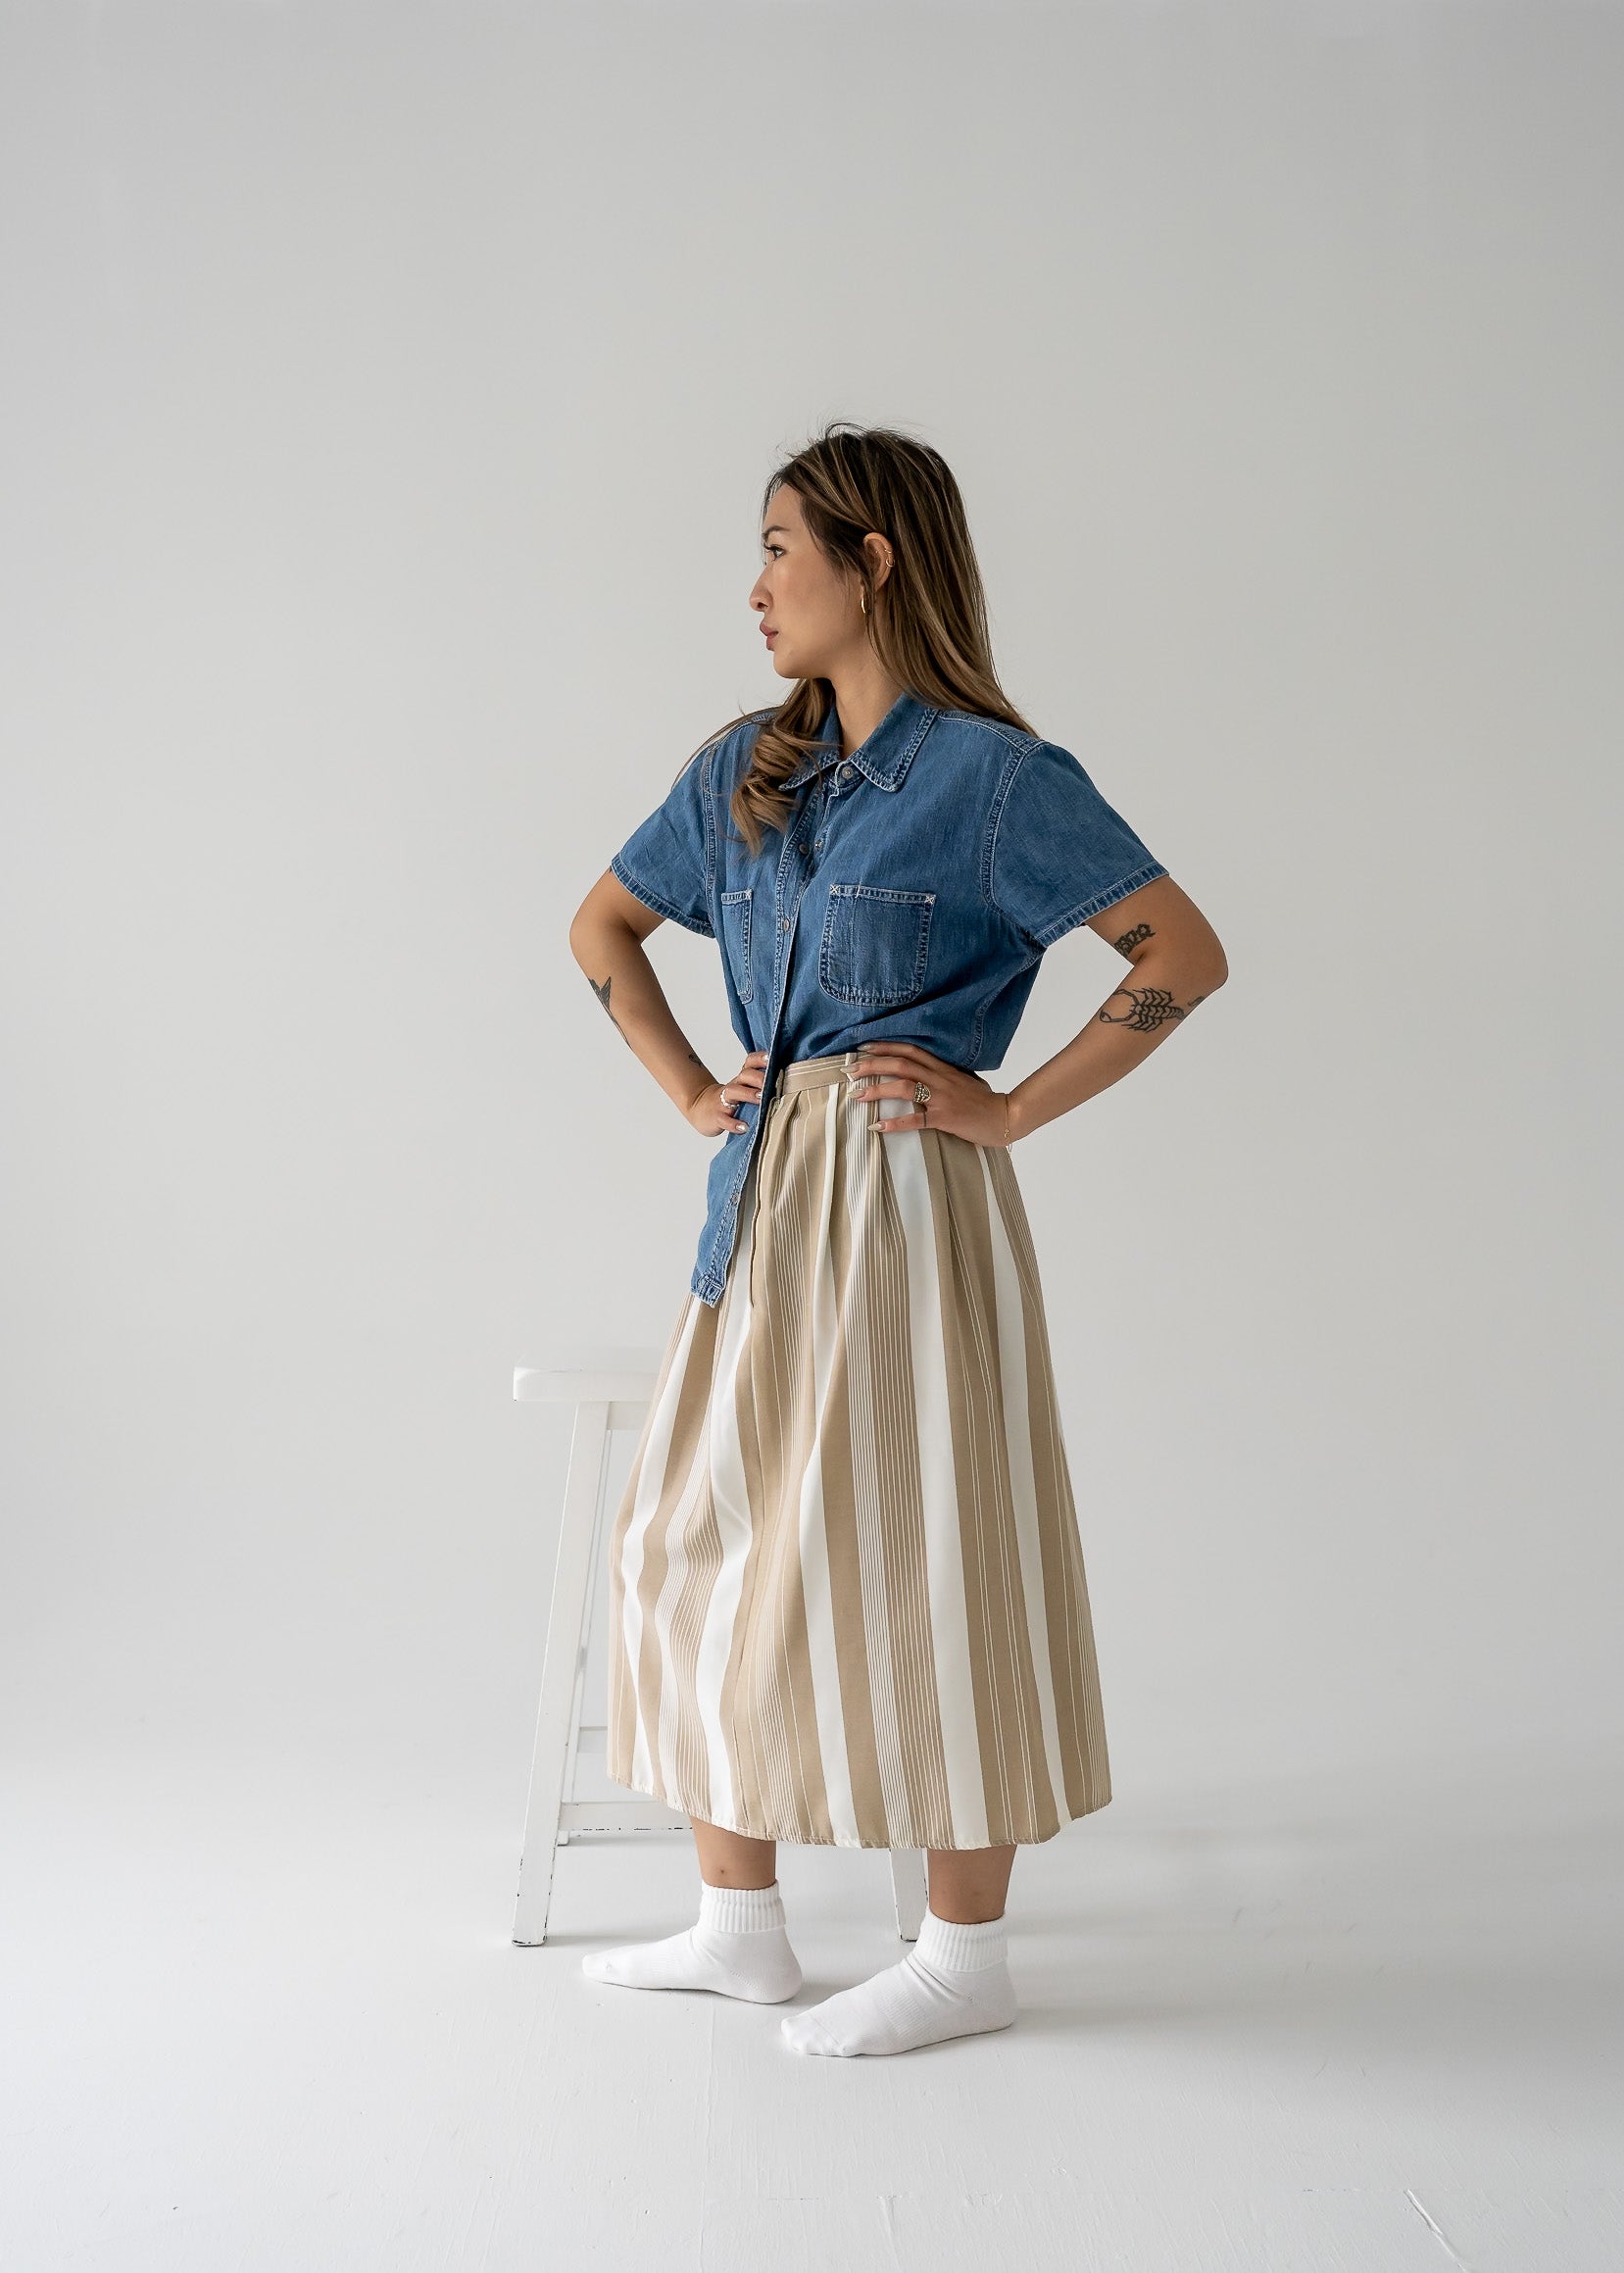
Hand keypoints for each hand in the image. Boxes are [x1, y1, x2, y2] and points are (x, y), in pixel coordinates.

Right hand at [686, 1050, 768, 1135]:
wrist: (701, 1109)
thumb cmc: (730, 1101)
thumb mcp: (743, 1090)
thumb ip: (761, 1086)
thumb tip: (788, 1085)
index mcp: (741, 1080)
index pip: (749, 1063)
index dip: (759, 1059)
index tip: (771, 1058)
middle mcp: (733, 1087)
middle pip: (744, 1075)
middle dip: (758, 1077)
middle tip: (770, 1083)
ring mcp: (723, 1101)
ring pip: (733, 1092)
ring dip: (748, 1094)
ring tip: (761, 1099)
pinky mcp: (717, 1116)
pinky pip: (724, 1119)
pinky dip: (734, 1123)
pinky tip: (744, 1127)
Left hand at [848, 1042, 1014, 1144]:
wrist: (1005, 1116)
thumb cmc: (983, 1101)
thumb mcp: (962, 1080)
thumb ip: (942, 1075)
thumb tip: (922, 1073)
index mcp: (943, 1068)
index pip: (910, 1050)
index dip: (885, 1046)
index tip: (863, 1047)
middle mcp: (940, 1079)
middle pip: (901, 1064)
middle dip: (872, 1065)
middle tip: (849, 1069)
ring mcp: (941, 1098)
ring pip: (904, 1087)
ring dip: (877, 1090)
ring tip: (857, 1095)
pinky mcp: (945, 1118)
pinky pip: (916, 1119)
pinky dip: (895, 1123)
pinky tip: (877, 1126)